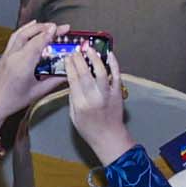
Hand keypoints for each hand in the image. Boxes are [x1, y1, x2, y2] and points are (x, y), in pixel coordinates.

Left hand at [0, 16, 60, 137]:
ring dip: (36, 27)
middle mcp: (14, 57)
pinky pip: (15, 36)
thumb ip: (55, 80)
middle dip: (46, 28)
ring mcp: (8, 54)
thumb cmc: (14, 100)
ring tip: (49, 25)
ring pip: (21, 33)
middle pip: (30, 35)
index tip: (59, 29)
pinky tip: (32, 26)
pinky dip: (25, 29)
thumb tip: (67, 72)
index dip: (48, 35)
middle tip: (59, 27)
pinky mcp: (6, 54)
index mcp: (22, 67)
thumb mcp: (39, 92)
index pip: (36, 44)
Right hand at [64, 41, 133, 159]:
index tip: (67, 57)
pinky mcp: (118, 92)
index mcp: (81, 104)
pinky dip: (114, 63)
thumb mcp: (74, 116)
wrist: (109, 137)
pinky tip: (109, 54)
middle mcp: (94, 97)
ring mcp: (107, 94)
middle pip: (85, 73)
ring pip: (101, 71)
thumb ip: (73, 98)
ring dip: (95, 58)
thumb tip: (72, 81)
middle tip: (76, 51)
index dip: (70, 66)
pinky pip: (116, 75)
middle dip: (79, 60)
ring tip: (89, 49)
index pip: (74, 80)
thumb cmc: (89, 129)